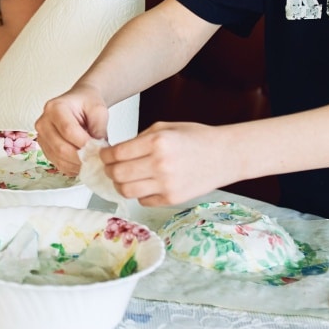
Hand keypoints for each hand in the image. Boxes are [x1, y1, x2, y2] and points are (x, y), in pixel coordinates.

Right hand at [34, 85, 110, 175]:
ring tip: (92, 161)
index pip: (68, 130)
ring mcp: (41, 136)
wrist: (78, 102)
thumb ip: (99, 130)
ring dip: (77, 164)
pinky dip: (72, 167)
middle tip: (98, 159)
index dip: (84, 144)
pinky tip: (82, 163)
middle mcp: (44, 122)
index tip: (100, 150)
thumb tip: (99, 151)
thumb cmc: (87, 103)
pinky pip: (57, 163)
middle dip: (81, 157)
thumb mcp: (99, 111)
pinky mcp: (44, 147)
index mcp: (55, 107)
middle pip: (60, 147)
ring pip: (58, 158)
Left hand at [100, 121, 235, 205]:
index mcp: (157, 142)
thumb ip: (139, 139)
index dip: (105, 155)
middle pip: (117, 174)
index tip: (104, 155)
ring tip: (125, 178)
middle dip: (109, 170)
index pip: (116, 153)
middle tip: (111, 167)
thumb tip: (115, 152)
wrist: (225, 155)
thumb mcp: (165, 127)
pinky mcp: (172, 199)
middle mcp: (160, 164)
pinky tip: (145, 185)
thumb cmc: (196, 138)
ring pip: (126, 191)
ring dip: (120, 184)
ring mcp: (167, 184)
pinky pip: (143, 201)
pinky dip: (139, 194)